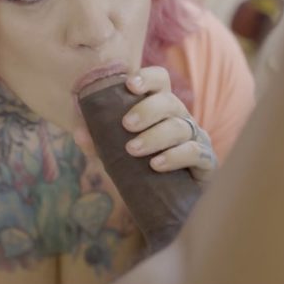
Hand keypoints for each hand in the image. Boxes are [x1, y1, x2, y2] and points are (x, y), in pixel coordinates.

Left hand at [73, 66, 217, 184]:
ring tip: (133, 150)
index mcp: (159, 108)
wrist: (166, 206)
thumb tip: (78, 133)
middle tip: (126, 125)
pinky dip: (174, 156)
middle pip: (169, 101)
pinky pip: (194, 152)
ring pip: (180, 127)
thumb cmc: (141, 171)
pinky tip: (156, 165)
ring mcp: (196, 138)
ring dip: (155, 136)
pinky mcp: (206, 161)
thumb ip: (97, 144)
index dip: (147, 78)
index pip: (160, 81)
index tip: (129, 85)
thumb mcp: (115, 157)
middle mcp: (179, 118)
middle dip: (147, 110)